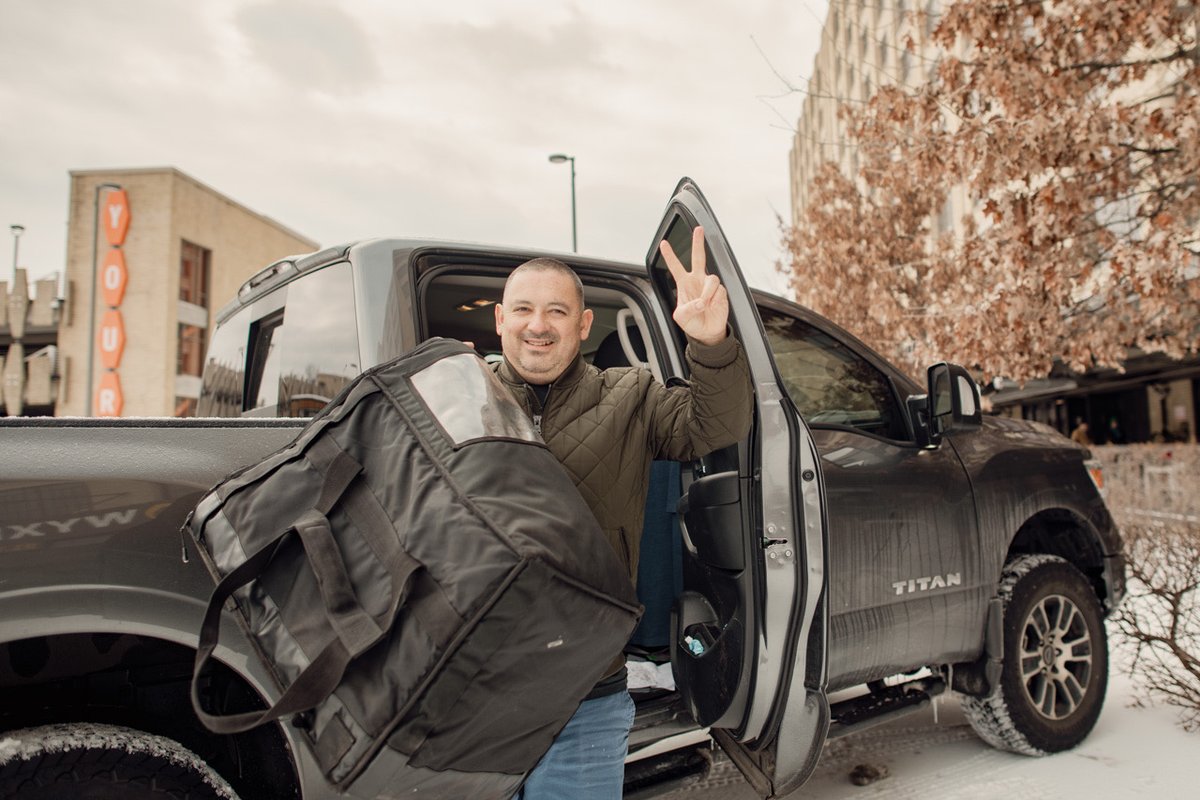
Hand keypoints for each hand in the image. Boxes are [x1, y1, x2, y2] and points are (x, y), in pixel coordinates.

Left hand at [659, 226, 728, 345]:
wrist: (707, 332)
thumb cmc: (692, 322)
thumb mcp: (681, 317)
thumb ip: (688, 308)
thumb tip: (700, 302)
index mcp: (684, 283)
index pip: (675, 266)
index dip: (670, 255)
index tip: (663, 243)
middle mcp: (697, 280)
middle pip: (698, 257)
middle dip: (698, 242)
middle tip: (699, 229)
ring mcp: (709, 285)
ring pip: (711, 278)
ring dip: (707, 292)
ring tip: (704, 304)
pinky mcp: (721, 292)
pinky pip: (719, 290)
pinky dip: (714, 300)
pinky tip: (712, 306)